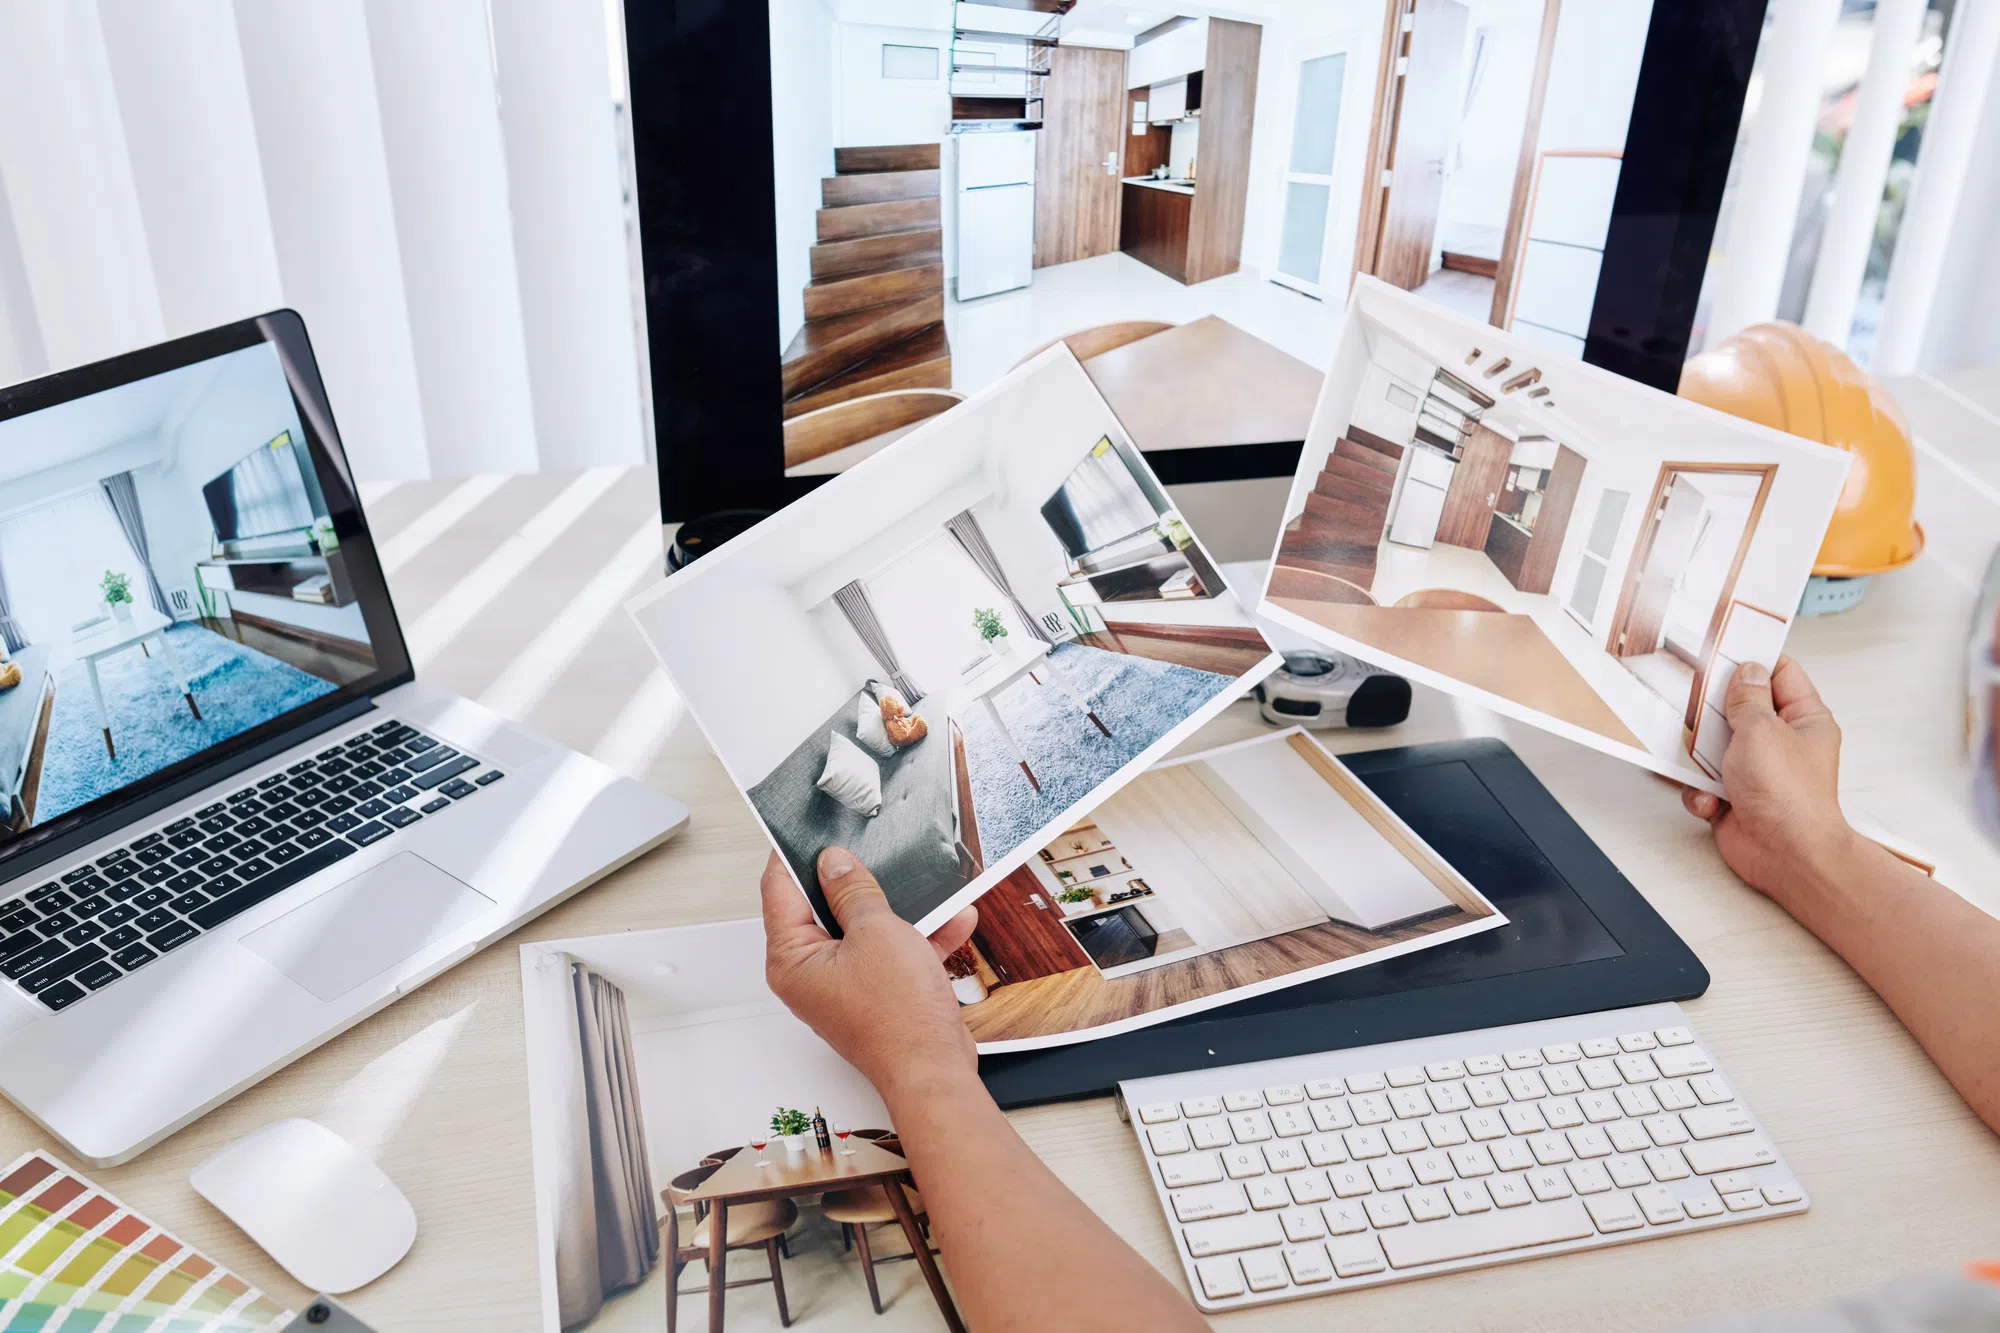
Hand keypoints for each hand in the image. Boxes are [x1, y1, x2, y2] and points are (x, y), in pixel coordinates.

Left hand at [761, 847, 980, 1100]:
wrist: (935, 1071)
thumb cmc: (897, 1017)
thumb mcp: (876, 931)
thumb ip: (853, 890)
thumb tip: (834, 862)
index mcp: (791, 958)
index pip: (778, 890)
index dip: (794, 854)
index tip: (811, 827)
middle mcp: (810, 973)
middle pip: (823, 907)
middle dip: (855, 880)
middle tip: (871, 848)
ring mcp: (843, 984)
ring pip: (865, 928)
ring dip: (899, 909)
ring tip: (924, 884)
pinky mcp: (875, 992)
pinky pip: (892, 952)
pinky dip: (920, 937)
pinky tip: (953, 920)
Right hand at [1682, 656, 1854, 898]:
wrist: (1786, 857)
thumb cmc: (1791, 798)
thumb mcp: (1762, 730)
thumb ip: (1747, 698)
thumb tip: (1744, 673)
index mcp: (1804, 719)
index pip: (1780, 674)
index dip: (1752, 660)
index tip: (1723, 650)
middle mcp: (1781, 742)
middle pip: (1738, 709)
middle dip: (1713, 712)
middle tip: (1696, 706)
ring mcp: (1756, 770)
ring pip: (1713, 746)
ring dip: (1699, 756)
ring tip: (1699, 761)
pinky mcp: (1733, 796)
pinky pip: (1702, 781)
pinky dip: (1699, 791)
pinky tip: (1710, 799)